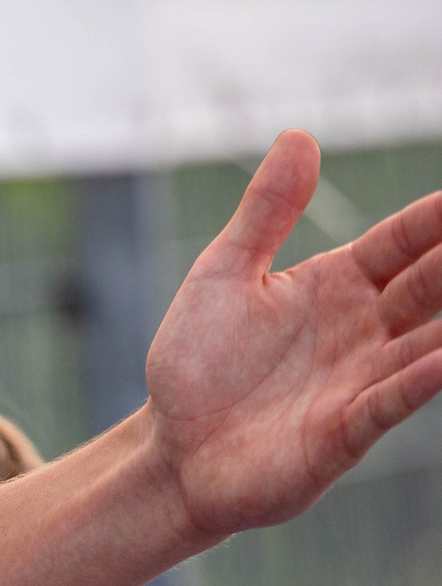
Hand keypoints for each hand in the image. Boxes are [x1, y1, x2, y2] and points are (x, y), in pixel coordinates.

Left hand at [146, 129, 441, 539]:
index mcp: (339, 283)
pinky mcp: (343, 432)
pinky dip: (422, 380)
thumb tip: (300, 135)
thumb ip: (265, 213)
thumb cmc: (197, 363)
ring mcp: (360, 379)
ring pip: (429, 342)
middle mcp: (364, 329)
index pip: (406, 240)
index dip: (439, 216)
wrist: (171, 450)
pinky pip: (393, 401)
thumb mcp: (222, 276)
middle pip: (434, 284)